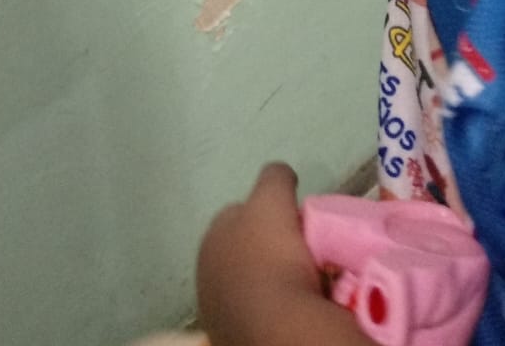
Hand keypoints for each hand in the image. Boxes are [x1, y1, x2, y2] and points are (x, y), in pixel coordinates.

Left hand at [197, 164, 327, 345]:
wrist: (278, 325)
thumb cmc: (271, 256)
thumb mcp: (272, 200)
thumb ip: (274, 178)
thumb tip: (282, 175)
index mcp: (212, 234)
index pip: (239, 211)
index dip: (266, 212)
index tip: (291, 220)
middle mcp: (206, 269)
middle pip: (244, 246)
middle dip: (265, 244)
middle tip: (298, 249)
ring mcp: (218, 305)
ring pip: (250, 278)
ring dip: (268, 275)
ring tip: (297, 279)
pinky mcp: (233, 332)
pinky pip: (257, 307)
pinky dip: (271, 303)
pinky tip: (287, 304)